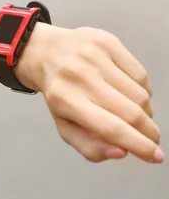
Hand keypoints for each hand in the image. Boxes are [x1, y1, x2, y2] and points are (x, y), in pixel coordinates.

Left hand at [17, 24, 163, 163]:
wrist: (43, 52)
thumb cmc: (58, 93)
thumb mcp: (64, 125)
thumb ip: (89, 147)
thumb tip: (121, 152)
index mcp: (65, 99)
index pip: (111, 128)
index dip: (139, 146)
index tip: (155, 156)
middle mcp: (79, 75)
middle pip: (131, 113)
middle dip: (148, 132)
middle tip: (151, 138)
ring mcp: (93, 56)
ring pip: (140, 94)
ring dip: (145, 111)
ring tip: (135, 114)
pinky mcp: (106, 41)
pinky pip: (140, 74)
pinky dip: (143, 90)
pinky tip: (131, 93)